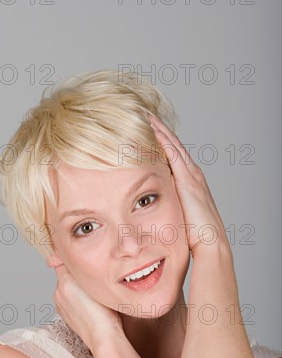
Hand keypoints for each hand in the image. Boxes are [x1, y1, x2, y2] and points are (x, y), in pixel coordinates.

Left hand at [52, 263, 123, 349]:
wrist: (102, 337)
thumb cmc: (103, 312)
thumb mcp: (94, 284)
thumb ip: (80, 270)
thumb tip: (69, 260)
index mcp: (63, 283)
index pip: (60, 260)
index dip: (72, 258)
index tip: (81, 259)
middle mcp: (57, 293)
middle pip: (65, 274)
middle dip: (76, 275)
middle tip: (92, 278)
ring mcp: (60, 305)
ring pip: (67, 287)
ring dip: (76, 287)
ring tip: (91, 294)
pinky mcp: (64, 315)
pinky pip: (69, 300)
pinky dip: (76, 299)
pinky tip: (88, 305)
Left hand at [149, 114, 230, 257]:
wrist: (210, 242)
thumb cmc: (194, 235)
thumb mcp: (179, 215)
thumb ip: (168, 205)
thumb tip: (151, 207)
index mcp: (190, 182)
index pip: (173, 156)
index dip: (162, 141)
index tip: (148, 130)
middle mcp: (192, 174)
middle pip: (174, 145)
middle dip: (160, 130)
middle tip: (146, 115)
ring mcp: (192, 175)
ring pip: (173, 146)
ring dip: (160, 130)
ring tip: (147, 116)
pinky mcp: (188, 180)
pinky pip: (174, 154)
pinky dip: (164, 140)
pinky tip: (153, 129)